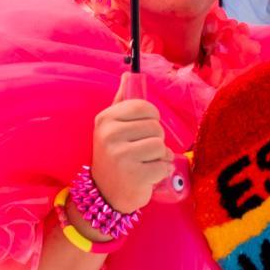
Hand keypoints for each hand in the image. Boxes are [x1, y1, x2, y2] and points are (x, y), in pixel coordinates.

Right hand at [89, 82, 172, 214]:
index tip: (143, 130)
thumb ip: (121, 101)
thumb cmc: (113, 157)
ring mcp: (121, 156)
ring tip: (144, 164)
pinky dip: (161, 172)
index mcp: (105, 119)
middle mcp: (110, 135)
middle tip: (141, 152)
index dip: (152, 119)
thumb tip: (128, 74)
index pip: (144, 107)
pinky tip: (147, 176)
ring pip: (161, 146)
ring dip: (159, 157)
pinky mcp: (135, 175)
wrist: (105, 195)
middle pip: (156, 127)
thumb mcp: (111, 127)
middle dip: (156, 141)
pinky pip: (164, 165)